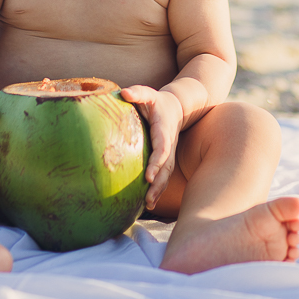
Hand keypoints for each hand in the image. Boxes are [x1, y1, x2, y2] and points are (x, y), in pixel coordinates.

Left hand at [119, 86, 183, 210]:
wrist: (175, 107)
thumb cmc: (156, 101)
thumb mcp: (148, 94)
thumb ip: (137, 93)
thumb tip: (123, 93)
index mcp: (164, 131)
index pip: (162, 149)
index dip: (157, 163)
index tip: (148, 176)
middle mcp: (169, 145)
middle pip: (166, 168)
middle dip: (159, 184)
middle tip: (148, 199)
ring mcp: (169, 154)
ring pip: (167, 175)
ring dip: (159, 190)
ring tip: (149, 205)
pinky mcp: (166, 160)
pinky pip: (164, 176)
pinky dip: (158, 190)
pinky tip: (149, 203)